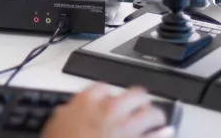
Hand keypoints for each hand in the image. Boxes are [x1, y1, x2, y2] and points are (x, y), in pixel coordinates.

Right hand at [41, 84, 173, 137]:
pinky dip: (163, 134)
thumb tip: (64, 113)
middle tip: (140, 103)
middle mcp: (111, 110)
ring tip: (157, 119)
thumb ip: (63, 115)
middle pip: (135, 94)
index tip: (106, 98)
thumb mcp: (54, 126)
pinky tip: (166, 133)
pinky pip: (157, 136)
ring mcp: (127, 128)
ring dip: (155, 116)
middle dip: (139, 99)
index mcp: (87, 101)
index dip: (105, 93)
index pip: (102, 87)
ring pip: (151, 114)